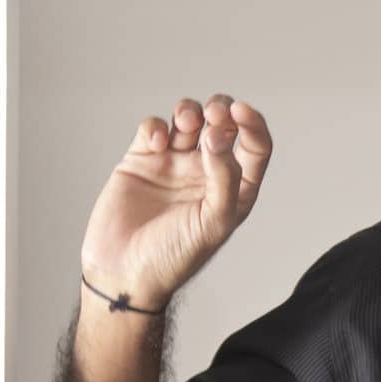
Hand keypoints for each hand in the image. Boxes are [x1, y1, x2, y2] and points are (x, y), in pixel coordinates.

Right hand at [79, 93, 273, 310]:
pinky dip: (155, 126)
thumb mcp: (213, 222)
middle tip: (214, 114)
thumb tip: (220, 136)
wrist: (125, 272)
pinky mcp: (142, 161)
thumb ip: (225, 178)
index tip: (241, 112)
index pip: (255, 148)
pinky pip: (152, 128)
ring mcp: (174, 164)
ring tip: (186, 122)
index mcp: (234, 189)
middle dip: (221, 109)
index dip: (253, 124)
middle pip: (223, 124)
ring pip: (188, 119)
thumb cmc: (175, 256)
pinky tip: (154, 144)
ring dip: (190, 111)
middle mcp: (207, 173)